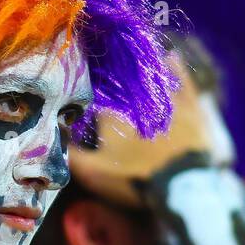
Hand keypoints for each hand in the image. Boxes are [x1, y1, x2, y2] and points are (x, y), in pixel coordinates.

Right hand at [72, 53, 210, 207]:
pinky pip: (183, 81)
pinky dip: (176, 69)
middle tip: (104, 69)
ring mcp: (166, 101)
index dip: (85, 93)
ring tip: (133, 60)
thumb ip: (71, 155)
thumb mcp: (93, 173)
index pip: (93, 95)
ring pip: (150, 76)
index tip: (78, 91)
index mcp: (111, 113)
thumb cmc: (134, 179)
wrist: (180, 186)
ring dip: (141, 69)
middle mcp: (137, 99)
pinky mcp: (191, 107)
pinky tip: (171, 58)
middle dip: (111, 77)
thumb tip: (54, 137)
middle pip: (121, 82)